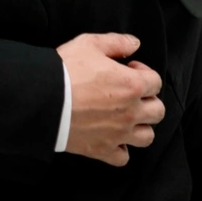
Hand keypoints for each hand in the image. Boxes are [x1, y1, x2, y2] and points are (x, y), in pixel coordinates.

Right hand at [57, 32, 164, 166]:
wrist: (44, 99)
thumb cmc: (66, 70)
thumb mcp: (90, 44)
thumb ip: (117, 42)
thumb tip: (134, 44)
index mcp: (132, 85)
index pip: (156, 81)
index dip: (143, 72)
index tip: (128, 69)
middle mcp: (131, 112)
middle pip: (158, 111)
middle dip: (148, 100)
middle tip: (130, 93)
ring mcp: (118, 134)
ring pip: (147, 137)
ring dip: (140, 126)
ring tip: (125, 117)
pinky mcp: (103, 150)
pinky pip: (123, 157)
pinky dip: (121, 148)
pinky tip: (111, 136)